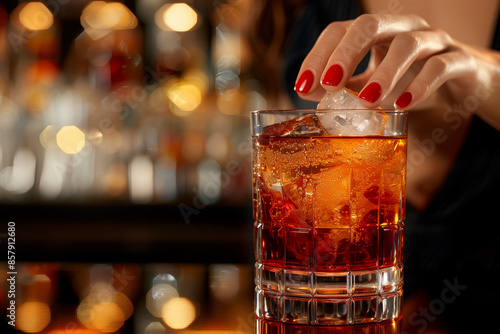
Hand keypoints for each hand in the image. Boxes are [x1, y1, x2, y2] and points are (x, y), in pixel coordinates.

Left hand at [294, 13, 499, 127]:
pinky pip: (441, 67)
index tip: (302, 86)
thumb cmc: (413, 81)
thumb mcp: (373, 84)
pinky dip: (421, 86)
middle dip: (345, 53)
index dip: (319, 55)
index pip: (341, 31)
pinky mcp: (459, 60)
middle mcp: (403, 28)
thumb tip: (307, 92)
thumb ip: (345, 87)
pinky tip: (403, 106)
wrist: (467, 82)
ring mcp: (433, 41)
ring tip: (367, 101)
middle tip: (328, 85)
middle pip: (370, 25)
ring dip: (384, 72)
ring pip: (408, 44)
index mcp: (378, 32)